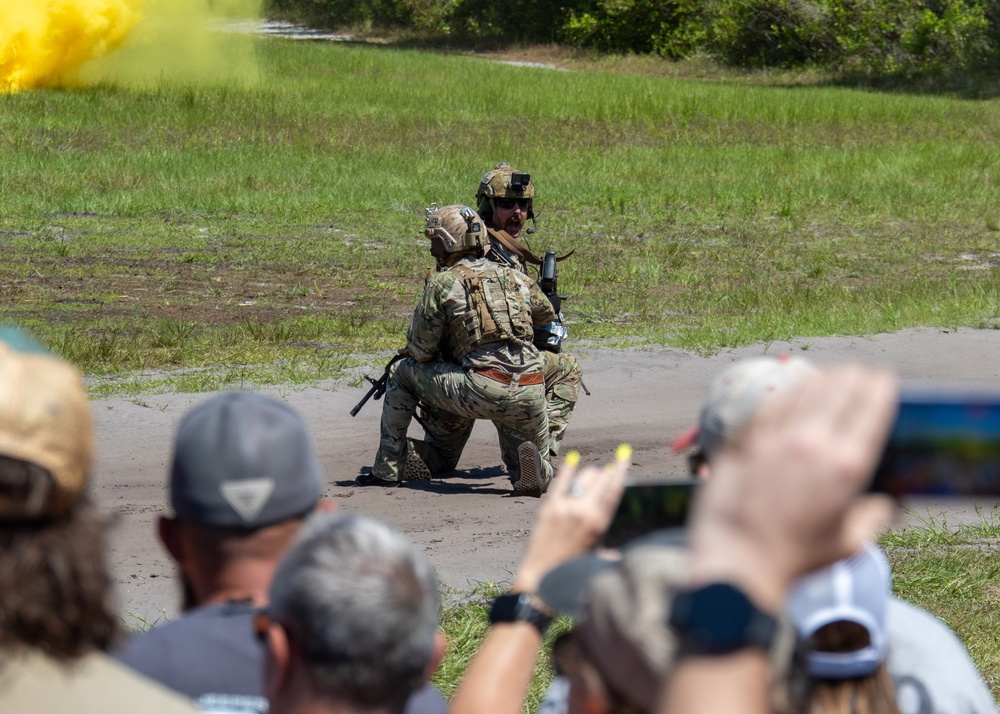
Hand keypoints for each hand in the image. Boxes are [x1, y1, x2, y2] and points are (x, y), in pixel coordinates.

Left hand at [512, 446, 629, 593]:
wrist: (541, 579)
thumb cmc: (572, 571)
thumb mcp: (597, 557)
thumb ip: (613, 550)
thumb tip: (626, 554)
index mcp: (599, 523)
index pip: (614, 490)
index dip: (620, 470)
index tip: (624, 457)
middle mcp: (583, 512)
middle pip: (599, 480)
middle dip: (606, 473)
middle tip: (609, 469)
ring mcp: (564, 507)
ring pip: (582, 478)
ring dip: (590, 474)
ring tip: (594, 474)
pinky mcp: (548, 508)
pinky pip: (560, 483)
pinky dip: (567, 470)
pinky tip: (572, 460)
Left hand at [688, 365, 897, 609]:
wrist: (738, 564)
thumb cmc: (795, 561)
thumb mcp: (848, 544)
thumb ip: (873, 517)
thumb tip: (886, 503)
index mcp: (846, 467)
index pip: (871, 409)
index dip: (880, 388)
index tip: (884, 379)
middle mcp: (812, 445)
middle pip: (839, 391)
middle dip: (853, 376)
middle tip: (858, 371)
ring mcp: (774, 440)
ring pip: (803, 391)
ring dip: (821, 378)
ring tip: (830, 374)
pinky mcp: (743, 441)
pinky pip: (769, 405)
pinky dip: (786, 393)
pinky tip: (790, 390)